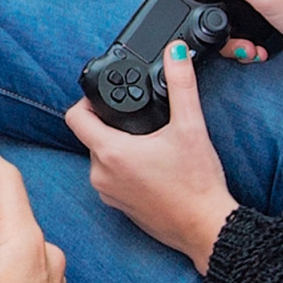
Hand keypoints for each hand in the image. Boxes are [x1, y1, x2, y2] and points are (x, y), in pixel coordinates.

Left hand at [65, 41, 237, 274]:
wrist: (208, 230)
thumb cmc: (197, 185)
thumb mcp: (190, 126)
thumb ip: (181, 84)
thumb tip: (175, 52)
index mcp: (110, 152)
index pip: (75, 116)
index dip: (87, 100)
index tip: (107, 97)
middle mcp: (101, 174)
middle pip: (89, 134)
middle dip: (108, 122)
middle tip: (135, 117)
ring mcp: (108, 193)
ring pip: (100, 155)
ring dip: (116, 145)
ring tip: (145, 141)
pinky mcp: (119, 207)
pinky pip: (110, 177)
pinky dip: (123, 167)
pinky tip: (149, 164)